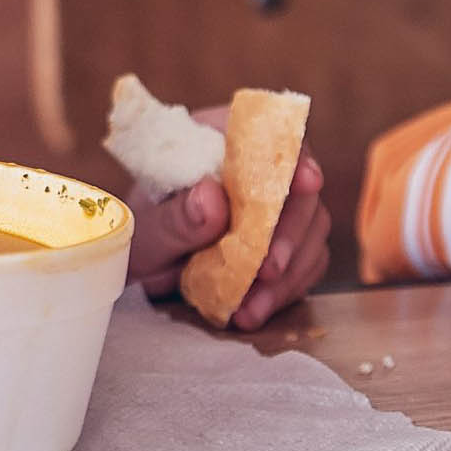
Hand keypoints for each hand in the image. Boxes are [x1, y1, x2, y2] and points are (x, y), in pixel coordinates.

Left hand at [123, 106, 330, 331]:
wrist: (142, 265)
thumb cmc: (139, 234)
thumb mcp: (146, 229)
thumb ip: (176, 216)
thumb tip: (212, 197)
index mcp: (220, 143)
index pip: (269, 138)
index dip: (295, 156)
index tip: (307, 182)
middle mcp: (257, 170)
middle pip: (300, 190)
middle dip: (289, 235)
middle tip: (267, 271)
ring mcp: (276, 207)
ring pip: (311, 230)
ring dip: (288, 273)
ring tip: (251, 307)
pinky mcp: (284, 243)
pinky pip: (304, 262)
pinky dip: (285, 290)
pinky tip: (252, 311)